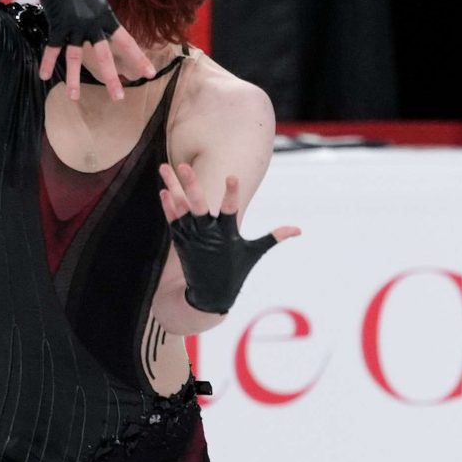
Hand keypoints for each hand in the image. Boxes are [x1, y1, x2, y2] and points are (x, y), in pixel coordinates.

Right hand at [32, 0, 155, 98]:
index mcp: (106, 17)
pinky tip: (43, 76)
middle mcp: (92, 26)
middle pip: (104, 57)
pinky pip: (53, 47)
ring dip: (74, 79)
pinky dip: (48, 61)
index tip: (150, 73)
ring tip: (74, 98)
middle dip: (112, 78)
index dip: (139, 58)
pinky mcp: (57, 25)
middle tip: (119, 98)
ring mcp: (73, 27)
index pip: (127, 42)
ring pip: (75, 58)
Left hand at [160, 165, 301, 315]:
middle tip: (185, 166)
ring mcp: (192, 237)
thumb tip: (299, 230)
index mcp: (228, 235)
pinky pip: (172, 219)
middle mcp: (208, 234)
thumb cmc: (236, 270)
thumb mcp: (255, 253)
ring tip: (163, 167)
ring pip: (180, 207)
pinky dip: (168, 205)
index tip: (232, 176)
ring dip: (172, 187)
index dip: (232, 194)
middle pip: (198, 206)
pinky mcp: (181, 241)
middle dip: (191, 185)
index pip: (231, 210)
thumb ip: (274, 237)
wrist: (210, 296)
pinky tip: (164, 188)